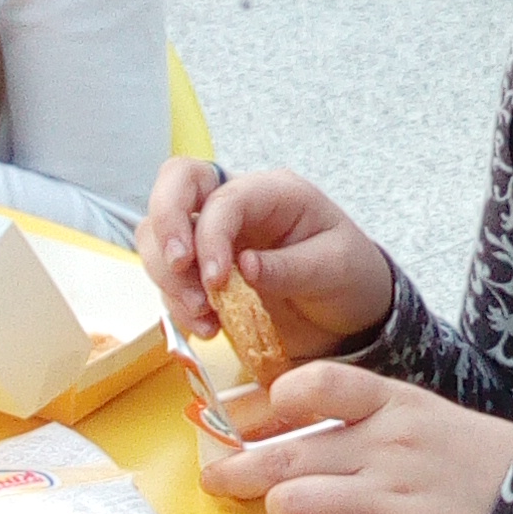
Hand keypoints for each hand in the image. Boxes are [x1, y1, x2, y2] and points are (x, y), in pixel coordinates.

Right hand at [137, 159, 393, 363]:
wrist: (353, 315)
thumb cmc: (351, 278)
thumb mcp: (335, 269)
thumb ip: (290, 267)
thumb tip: (242, 267)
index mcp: (273, 192)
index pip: (223, 197)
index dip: (209, 235)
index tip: (216, 281)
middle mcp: (236, 204)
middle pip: (175, 186)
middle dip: (166, 227)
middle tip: (179, 270)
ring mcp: (214, 236)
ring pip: (158, 233)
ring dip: (167, 275)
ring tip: (202, 315)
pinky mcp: (203, 271)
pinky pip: (169, 278)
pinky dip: (176, 302)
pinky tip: (206, 327)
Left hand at [195, 358, 512, 513]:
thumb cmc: (463, 458)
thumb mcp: (415, 414)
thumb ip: (353, 413)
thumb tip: (271, 414)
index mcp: (391, 402)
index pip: (314, 384)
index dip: (269, 402)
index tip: (251, 420)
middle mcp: (387, 445)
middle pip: (286, 454)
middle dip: (237, 470)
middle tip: (217, 479)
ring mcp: (393, 496)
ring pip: (295, 503)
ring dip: (284, 513)